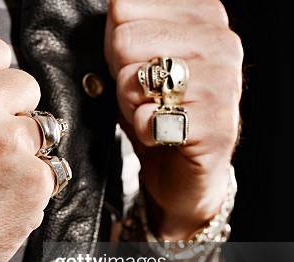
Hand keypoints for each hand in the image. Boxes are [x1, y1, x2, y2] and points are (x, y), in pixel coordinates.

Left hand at [105, 0, 242, 238]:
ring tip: (153, 112)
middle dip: (121, 75)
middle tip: (145, 96)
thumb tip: (114, 4)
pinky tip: (161, 133)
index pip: (125, 7)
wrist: (184, 169)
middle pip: (125, 39)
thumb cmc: (158, 109)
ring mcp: (223, 83)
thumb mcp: (137, 57)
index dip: (117, 44)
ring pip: (134, 77)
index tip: (139, 64)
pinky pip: (149, 118)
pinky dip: (143, 131)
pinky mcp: (216, 125)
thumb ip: (126, 26)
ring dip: (130, 104)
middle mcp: (220, 42)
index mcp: (204, 15)